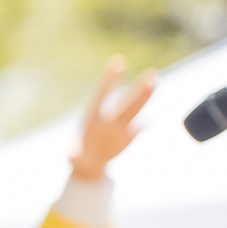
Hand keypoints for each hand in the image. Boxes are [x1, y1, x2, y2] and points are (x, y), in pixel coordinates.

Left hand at [69, 57, 155, 183]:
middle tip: (151, 73)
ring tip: (155, 81)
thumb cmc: (78, 157)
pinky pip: (138, 129)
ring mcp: (119, 127)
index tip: (118, 62)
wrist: (88, 166)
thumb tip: (71, 154)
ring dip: (145, 97)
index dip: (109, 79)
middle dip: (137, 89)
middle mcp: (108, 119)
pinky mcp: (128, 137)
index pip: (101, 94)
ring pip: (134, 110)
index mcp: (92, 118)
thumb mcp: (75, 157)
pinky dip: (145, 124)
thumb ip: (74, 154)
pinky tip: (152, 118)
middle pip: (124, 102)